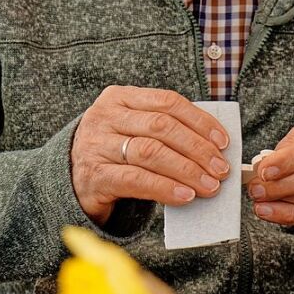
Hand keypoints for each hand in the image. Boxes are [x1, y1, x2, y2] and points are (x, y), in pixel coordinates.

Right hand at [71, 86, 230, 225]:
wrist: (72, 178)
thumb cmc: (114, 152)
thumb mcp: (133, 129)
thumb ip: (164, 130)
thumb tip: (213, 147)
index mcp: (119, 97)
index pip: (167, 102)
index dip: (199, 121)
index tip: (222, 141)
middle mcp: (105, 116)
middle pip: (161, 127)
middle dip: (197, 148)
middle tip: (220, 168)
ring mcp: (97, 145)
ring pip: (150, 152)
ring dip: (186, 170)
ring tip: (209, 185)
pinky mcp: (95, 175)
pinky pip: (136, 180)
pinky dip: (165, 187)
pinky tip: (184, 196)